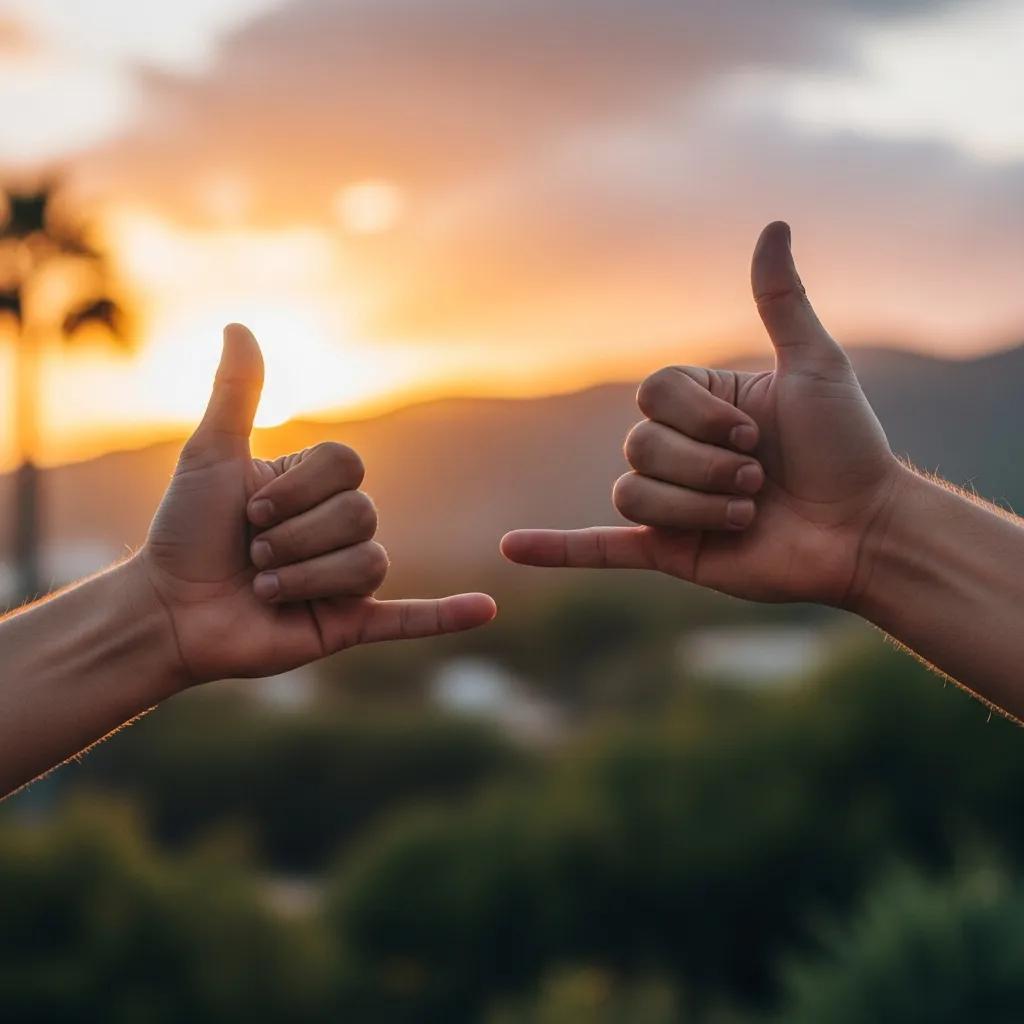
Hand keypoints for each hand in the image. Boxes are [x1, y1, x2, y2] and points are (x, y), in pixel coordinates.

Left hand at [137, 324, 494, 686]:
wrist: (167, 612)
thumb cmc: (185, 532)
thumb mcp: (211, 456)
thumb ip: (236, 395)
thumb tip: (238, 324)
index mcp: (316, 488)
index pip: (348, 467)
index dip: (297, 489)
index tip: (247, 508)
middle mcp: (339, 529)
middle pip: (360, 515)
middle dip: (294, 536)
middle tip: (253, 553)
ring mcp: (347, 579)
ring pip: (369, 562)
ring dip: (306, 574)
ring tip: (267, 586)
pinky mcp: (348, 624)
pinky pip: (408, 619)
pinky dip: (446, 617)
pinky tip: (485, 610)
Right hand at [502, 222, 903, 605]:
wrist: (864, 530)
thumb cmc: (848, 447)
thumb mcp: (814, 365)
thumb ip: (781, 301)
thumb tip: (773, 224)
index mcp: (701, 406)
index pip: (654, 396)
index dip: (699, 415)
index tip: (755, 432)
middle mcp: (678, 451)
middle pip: (641, 447)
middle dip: (706, 466)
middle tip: (760, 480)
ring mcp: (670, 504)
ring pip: (634, 493)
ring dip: (696, 505)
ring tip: (747, 513)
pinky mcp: (668, 552)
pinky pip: (599, 547)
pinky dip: (555, 549)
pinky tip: (510, 549)